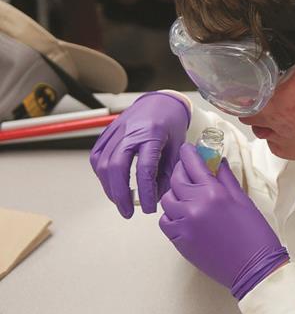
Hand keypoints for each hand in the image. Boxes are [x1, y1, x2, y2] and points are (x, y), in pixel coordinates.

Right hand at [90, 93, 189, 217]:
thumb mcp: (178, 147)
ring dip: (109, 187)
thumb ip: (169, 172)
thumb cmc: (172, 123)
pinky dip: (101, 173)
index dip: (145, 192)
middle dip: (120, 194)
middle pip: (117, 167)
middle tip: (128, 212)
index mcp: (152, 134)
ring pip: (103, 163)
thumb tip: (159, 197)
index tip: (150, 208)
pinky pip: (97, 154)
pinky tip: (110, 184)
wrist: (160, 100)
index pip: (145, 168)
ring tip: (120, 202)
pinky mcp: (108, 132)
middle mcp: (130, 131)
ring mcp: (116, 131)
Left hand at [160, 144, 288, 299]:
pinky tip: (184, 216)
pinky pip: (165, 221)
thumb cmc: (254, 235)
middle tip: (188, 172)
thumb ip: (226, 178)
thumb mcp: (243, 200)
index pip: (193, 163)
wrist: (254, 268)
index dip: (188, 153)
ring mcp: (185, 223)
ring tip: (187, 197)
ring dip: (175, 195)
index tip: (187, 150)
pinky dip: (171, 216)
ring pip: (167, 200)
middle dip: (181, 172)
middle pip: (176, 179)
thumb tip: (216, 162)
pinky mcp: (179, 240)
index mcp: (214, 192)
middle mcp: (195, 205)